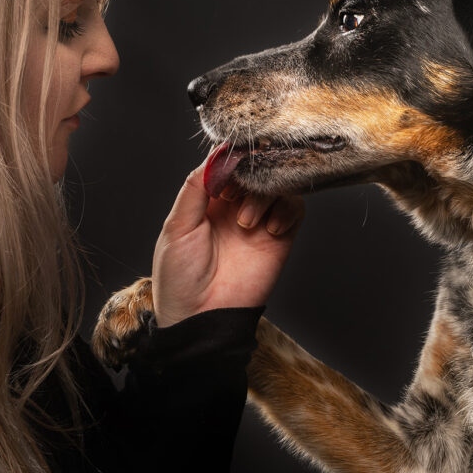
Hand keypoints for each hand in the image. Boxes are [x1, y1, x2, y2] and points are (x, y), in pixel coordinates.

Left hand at [151, 165, 303, 326]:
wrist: (202, 318)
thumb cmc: (180, 277)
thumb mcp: (177, 227)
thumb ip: (194, 188)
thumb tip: (216, 154)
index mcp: (207, 199)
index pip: (226, 163)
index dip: (231, 158)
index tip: (231, 163)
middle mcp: (235, 205)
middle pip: (255, 169)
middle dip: (250, 174)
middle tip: (235, 194)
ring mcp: (259, 220)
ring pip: (276, 185)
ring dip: (263, 196)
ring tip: (246, 223)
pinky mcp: (280, 237)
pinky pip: (294, 209)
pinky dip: (286, 211)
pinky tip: (269, 230)